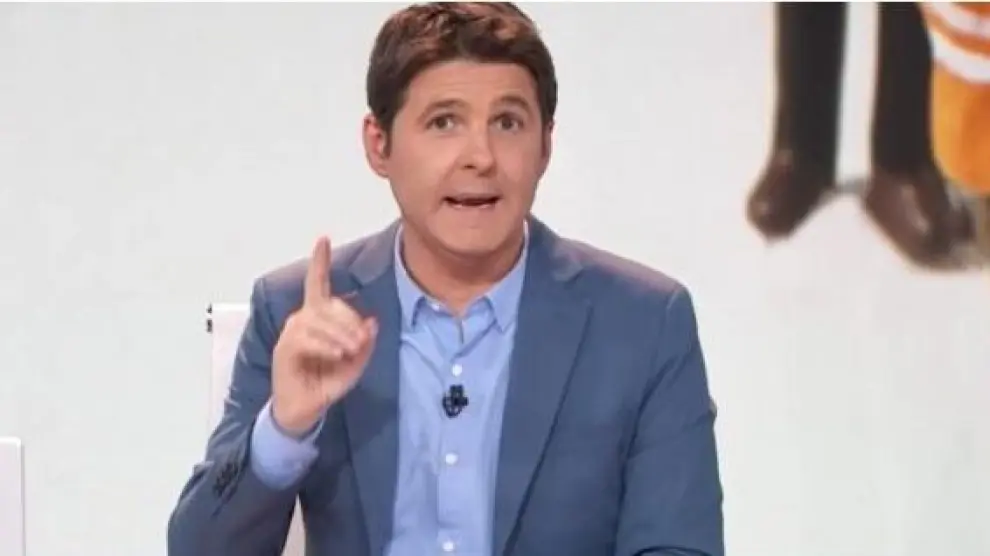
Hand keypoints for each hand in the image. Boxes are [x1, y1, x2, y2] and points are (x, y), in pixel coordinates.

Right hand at [271, 236, 376, 436]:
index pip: (317, 284)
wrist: (303, 410)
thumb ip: (365, 344)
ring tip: (350, 352)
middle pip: (329, 305)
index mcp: (317, 318)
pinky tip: (336, 355)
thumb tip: (373, 322)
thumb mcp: (354, 365)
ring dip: (340, 335)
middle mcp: (301, 319)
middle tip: (361, 343)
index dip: (319, 262)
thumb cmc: (326, 383)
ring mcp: (291, 333)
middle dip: (350, 321)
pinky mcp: (284, 350)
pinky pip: (307, 339)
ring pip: (318, 321)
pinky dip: (326, 346)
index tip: (323, 239)